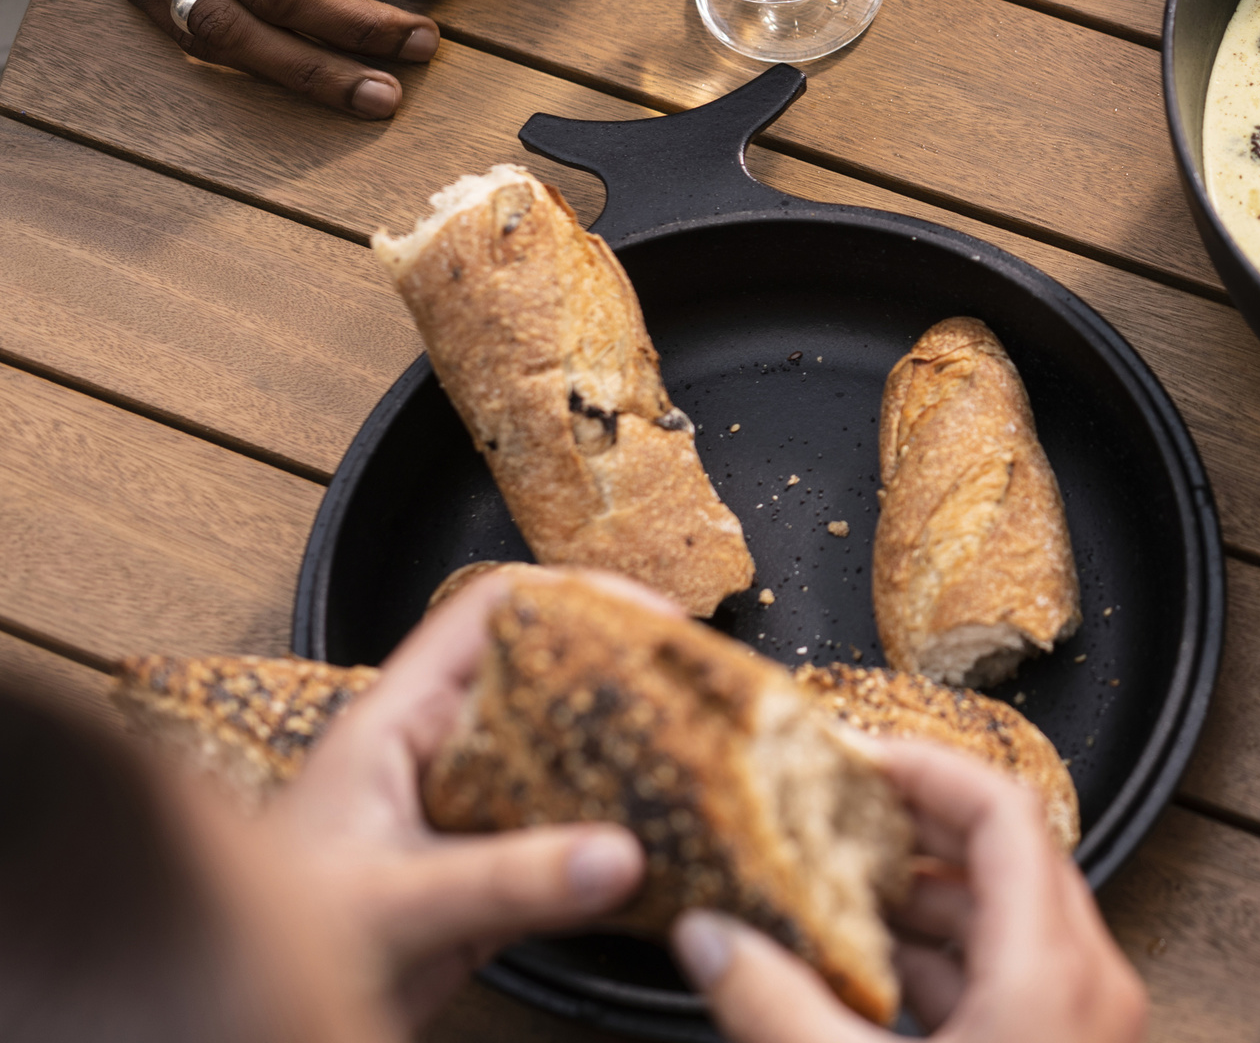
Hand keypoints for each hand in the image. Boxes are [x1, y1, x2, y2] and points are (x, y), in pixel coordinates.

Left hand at [260, 570, 651, 1023]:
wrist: (225, 1023)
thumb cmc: (259, 946)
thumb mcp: (395, 900)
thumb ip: (507, 880)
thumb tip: (618, 857)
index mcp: (397, 725)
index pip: (491, 614)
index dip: (574, 594)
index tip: (650, 612)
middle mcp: (437, 759)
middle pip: (544, 679)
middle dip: (620, 675)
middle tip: (695, 686)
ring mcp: (464, 818)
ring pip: (563, 761)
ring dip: (625, 760)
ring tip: (699, 757)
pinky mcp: (483, 881)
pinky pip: (565, 844)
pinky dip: (615, 844)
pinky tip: (662, 853)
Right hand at [673, 740, 1145, 1042]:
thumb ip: (773, 1007)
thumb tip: (708, 938)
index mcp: (1054, 970)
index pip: (999, 811)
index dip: (917, 767)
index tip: (840, 754)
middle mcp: (1088, 986)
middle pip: (1004, 861)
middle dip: (904, 836)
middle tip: (819, 820)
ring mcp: (1081, 1030)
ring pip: (1000, 926)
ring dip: (911, 907)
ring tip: (816, 900)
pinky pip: (1003, 984)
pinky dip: (930, 968)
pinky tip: (850, 983)